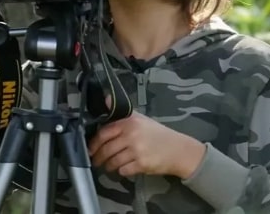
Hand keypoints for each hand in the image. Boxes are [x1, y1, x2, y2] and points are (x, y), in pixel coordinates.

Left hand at [88, 98, 205, 178]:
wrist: (180, 150)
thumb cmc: (158, 134)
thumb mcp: (140, 118)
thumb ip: (121, 112)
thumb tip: (105, 98)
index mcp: (129, 123)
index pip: (104, 133)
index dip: (94, 143)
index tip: (90, 149)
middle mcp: (131, 135)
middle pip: (106, 149)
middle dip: (98, 157)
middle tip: (96, 161)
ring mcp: (137, 150)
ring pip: (113, 161)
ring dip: (108, 166)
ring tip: (107, 166)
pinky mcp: (142, 164)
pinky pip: (123, 170)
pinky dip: (120, 171)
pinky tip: (122, 169)